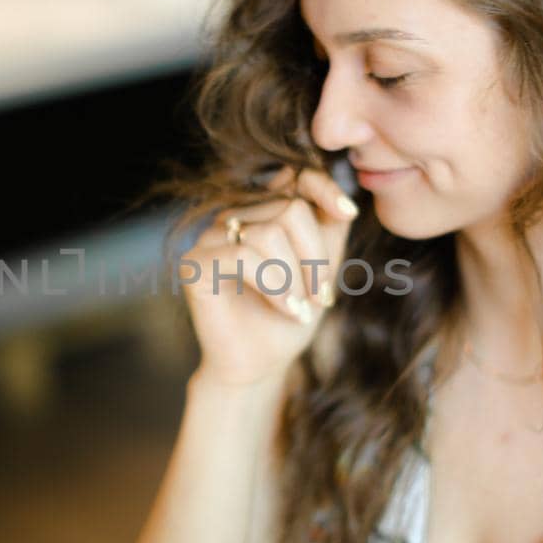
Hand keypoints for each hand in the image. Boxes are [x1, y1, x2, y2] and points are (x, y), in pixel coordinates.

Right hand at [182, 165, 357, 386]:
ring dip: (295, 277)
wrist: (260, 365)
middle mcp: (233, 217)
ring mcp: (210, 238)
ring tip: (300, 307)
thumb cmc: (289, 318)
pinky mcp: (195, 264)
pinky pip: (243, 257)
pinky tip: (286, 308)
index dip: (323, 188)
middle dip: (314, 257)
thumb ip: (329, 231)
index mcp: (262, 212)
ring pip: (269, 233)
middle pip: (290, 209)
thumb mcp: (322, 270)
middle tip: (320, 296)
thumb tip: (343, 198)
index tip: (348, 213)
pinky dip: (274, 286)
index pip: (294, 177)